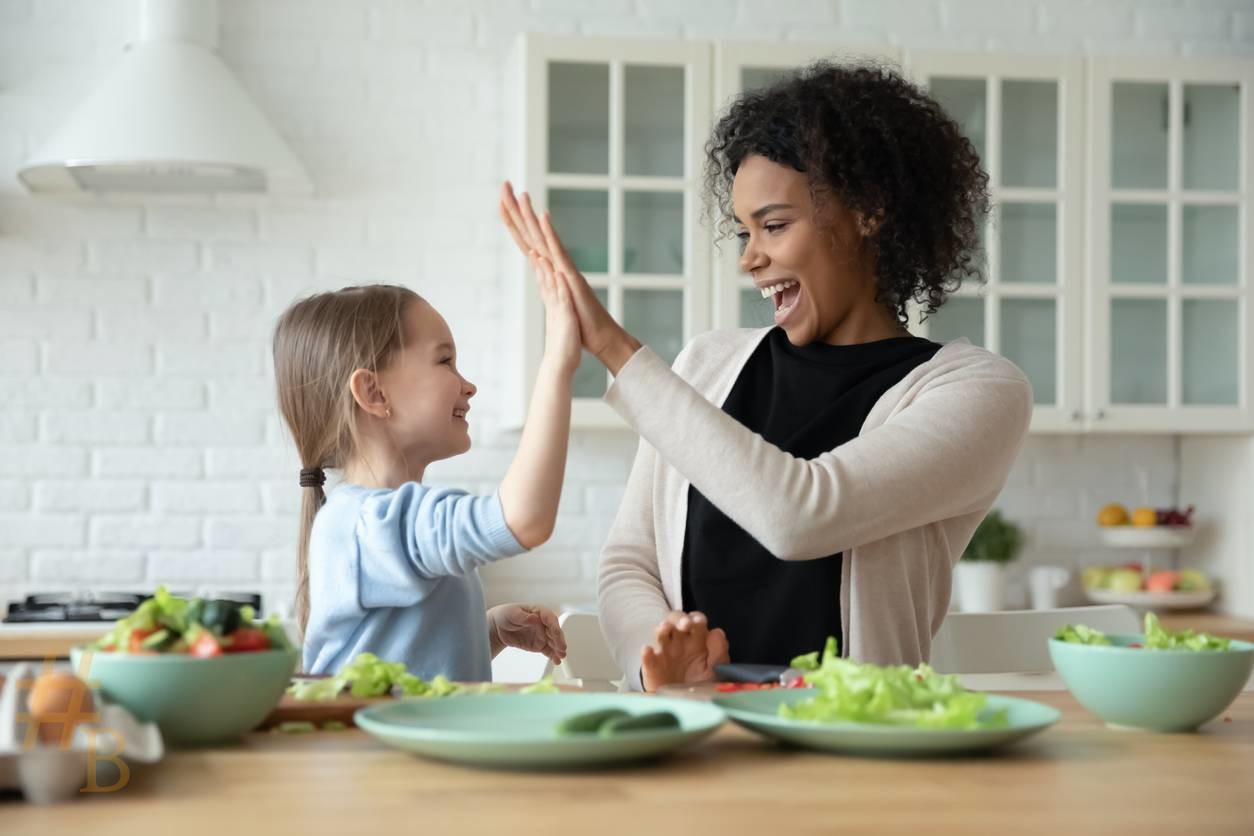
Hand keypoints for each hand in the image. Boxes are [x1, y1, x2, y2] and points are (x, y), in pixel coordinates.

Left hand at [488, 604, 566, 665]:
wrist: (499, 627)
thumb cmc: (506, 615)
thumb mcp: (512, 613)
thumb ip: (524, 616)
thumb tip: (535, 618)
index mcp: (539, 612)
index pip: (549, 618)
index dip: (554, 625)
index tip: (556, 632)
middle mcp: (543, 623)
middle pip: (554, 631)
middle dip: (559, 639)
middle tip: (562, 647)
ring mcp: (542, 635)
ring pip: (554, 642)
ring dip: (558, 649)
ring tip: (561, 656)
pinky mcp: (539, 645)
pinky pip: (548, 650)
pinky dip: (553, 655)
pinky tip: (557, 660)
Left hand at [499, 182, 638, 367]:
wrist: (601, 338)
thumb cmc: (582, 324)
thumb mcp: (557, 303)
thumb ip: (550, 287)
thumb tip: (543, 276)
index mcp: (549, 269)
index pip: (525, 241)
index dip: (512, 222)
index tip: (500, 202)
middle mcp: (556, 264)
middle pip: (531, 232)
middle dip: (516, 209)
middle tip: (504, 184)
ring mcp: (564, 269)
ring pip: (543, 237)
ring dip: (531, 215)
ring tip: (520, 193)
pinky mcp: (572, 277)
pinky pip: (559, 252)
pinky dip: (551, 234)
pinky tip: (543, 217)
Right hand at [529, 249, 580, 376]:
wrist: (561, 367)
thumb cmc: (562, 351)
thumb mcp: (559, 327)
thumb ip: (556, 318)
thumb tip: (553, 314)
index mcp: (552, 304)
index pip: (543, 280)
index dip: (537, 264)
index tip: (531, 248)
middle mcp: (552, 303)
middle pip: (541, 276)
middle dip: (534, 258)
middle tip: (527, 243)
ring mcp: (557, 309)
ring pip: (549, 284)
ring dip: (543, 266)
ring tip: (535, 250)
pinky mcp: (565, 317)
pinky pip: (562, 298)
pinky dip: (560, 284)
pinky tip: (557, 272)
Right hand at [640, 611, 729, 692]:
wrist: (686, 705)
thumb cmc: (700, 683)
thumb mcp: (715, 669)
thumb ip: (719, 651)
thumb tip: (717, 632)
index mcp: (696, 638)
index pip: (695, 620)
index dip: (697, 618)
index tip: (699, 622)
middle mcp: (679, 641)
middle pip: (676, 620)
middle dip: (680, 619)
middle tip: (685, 624)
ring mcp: (665, 652)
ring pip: (660, 633)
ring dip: (662, 629)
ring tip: (665, 628)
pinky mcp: (653, 666)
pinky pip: (648, 657)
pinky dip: (647, 653)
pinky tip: (648, 650)